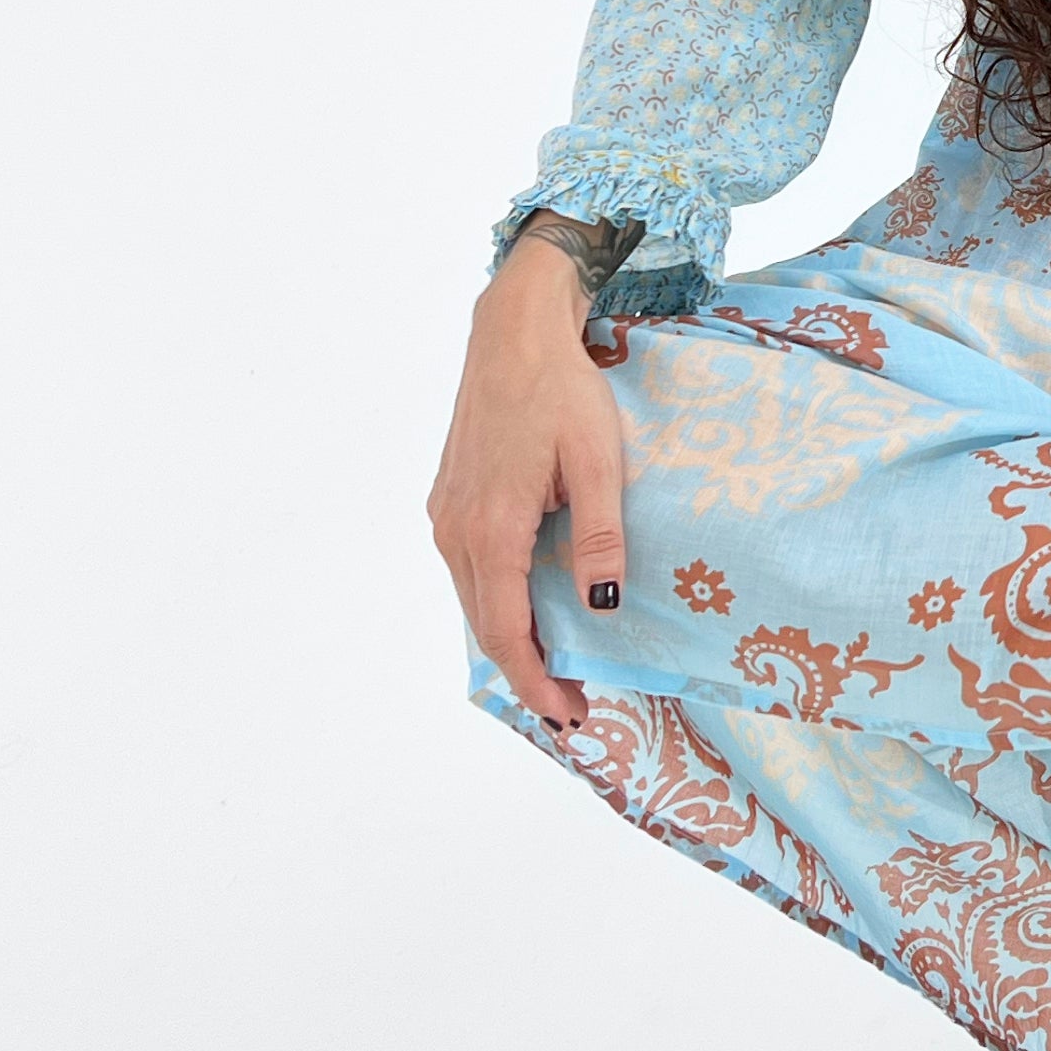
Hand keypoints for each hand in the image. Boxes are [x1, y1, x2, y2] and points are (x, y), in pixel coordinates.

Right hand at [427, 228, 630, 730]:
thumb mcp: (597, 460)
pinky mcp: (449, 501)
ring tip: (555, 671)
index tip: (572, 716)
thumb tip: (605, 606)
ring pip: (474, 601)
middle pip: (486, 627)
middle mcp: (456, 532)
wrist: (512, 334)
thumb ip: (600, 535)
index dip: (537, 683)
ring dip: (509, 642)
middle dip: (527, 674)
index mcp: (492, 530)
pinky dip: (495, 605)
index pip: (508, 633)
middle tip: (574, 708)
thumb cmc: (561, 391)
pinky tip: (525, 613)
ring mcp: (446, 516)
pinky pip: (469, 572)